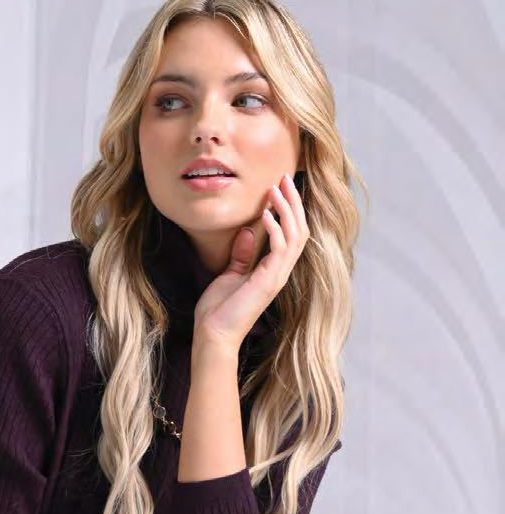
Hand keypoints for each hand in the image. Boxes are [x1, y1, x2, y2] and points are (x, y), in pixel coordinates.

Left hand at [192, 173, 309, 354]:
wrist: (213, 335)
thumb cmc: (219, 310)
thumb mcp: (230, 274)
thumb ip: (242, 254)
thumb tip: (248, 232)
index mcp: (273, 270)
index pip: (291, 234)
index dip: (289, 210)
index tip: (279, 187)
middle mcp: (280, 272)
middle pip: (300, 230)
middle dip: (293, 202)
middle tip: (284, 178)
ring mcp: (276, 277)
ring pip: (295, 236)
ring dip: (286, 210)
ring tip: (275, 189)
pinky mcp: (268, 282)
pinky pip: (280, 249)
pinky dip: (275, 229)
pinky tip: (265, 214)